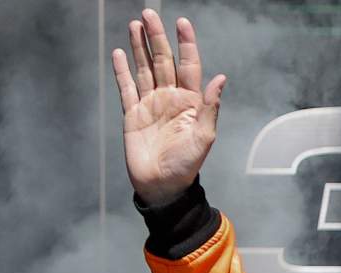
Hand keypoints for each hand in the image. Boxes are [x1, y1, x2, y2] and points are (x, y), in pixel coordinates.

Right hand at [112, 9, 225, 205]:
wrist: (163, 186)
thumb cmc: (187, 164)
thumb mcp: (204, 136)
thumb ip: (211, 106)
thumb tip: (221, 78)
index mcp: (191, 102)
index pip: (188, 65)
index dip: (186, 44)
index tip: (182, 22)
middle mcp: (170, 98)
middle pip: (163, 61)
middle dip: (157, 37)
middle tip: (149, 13)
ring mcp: (150, 104)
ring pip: (144, 69)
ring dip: (140, 48)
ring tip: (135, 25)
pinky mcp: (132, 114)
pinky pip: (126, 88)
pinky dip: (122, 71)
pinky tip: (119, 53)